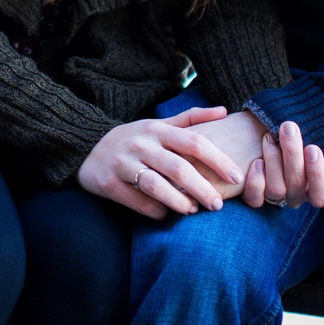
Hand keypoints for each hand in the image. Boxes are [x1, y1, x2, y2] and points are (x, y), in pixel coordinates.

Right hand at [78, 106, 247, 219]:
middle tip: (218, 205)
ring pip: (157, 187)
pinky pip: (138, 202)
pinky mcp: (109, 183)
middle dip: (203, 189)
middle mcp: (141, 144)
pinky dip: (156, 211)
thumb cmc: (133, 138)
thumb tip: (225, 111)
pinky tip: (165, 213)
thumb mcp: (159, 124)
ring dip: (179, 202)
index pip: (195, 142)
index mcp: (157, 129)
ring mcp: (123, 164)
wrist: (87, 147)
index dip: (219, 160)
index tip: (237, 177)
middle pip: (179, 168)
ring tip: (192, 210)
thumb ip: (191, 118)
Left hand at [240, 119, 323, 209]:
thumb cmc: (316, 139)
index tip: (313, 147)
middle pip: (296, 187)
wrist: (284, 127)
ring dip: (273, 160)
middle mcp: (297, 196)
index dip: (317, 175)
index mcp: (318, 190)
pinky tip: (257, 161)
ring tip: (270, 136)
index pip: (322, 197)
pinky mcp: (255, 193)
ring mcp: (276, 196)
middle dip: (292, 155)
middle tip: (289, 128)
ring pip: (275, 190)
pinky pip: (254, 199)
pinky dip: (255, 181)